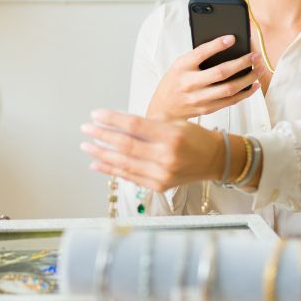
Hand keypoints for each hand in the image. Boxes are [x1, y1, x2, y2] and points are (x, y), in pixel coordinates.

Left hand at [80, 109, 224, 192]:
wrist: (215, 160)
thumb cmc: (194, 137)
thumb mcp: (175, 123)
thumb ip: (147, 125)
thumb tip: (115, 124)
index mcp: (171, 136)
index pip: (134, 125)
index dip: (111, 119)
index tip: (95, 114)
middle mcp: (166, 157)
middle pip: (125, 145)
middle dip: (101, 136)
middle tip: (85, 128)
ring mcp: (162, 174)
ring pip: (124, 163)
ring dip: (101, 154)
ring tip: (86, 146)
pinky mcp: (159, 186)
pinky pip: (130, 177)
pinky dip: (111, 170)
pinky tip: (96, 163)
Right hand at [145, 36, 262, 121]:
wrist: (164, 109)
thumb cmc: (175, 82)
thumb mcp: (180, 65)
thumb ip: (198, 57)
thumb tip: (228, 47)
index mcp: (182, 67)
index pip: (201, 53)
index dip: (217, 45)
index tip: (233, 38)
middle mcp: (190, 83)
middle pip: (221, 73)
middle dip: (242, 63)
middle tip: (255, 56)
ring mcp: (198, 99)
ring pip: (229, 89)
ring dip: (248, 79)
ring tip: (259, 69)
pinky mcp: (206, 109)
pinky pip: (230, 101)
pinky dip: (245, 93)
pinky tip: (254, 85)